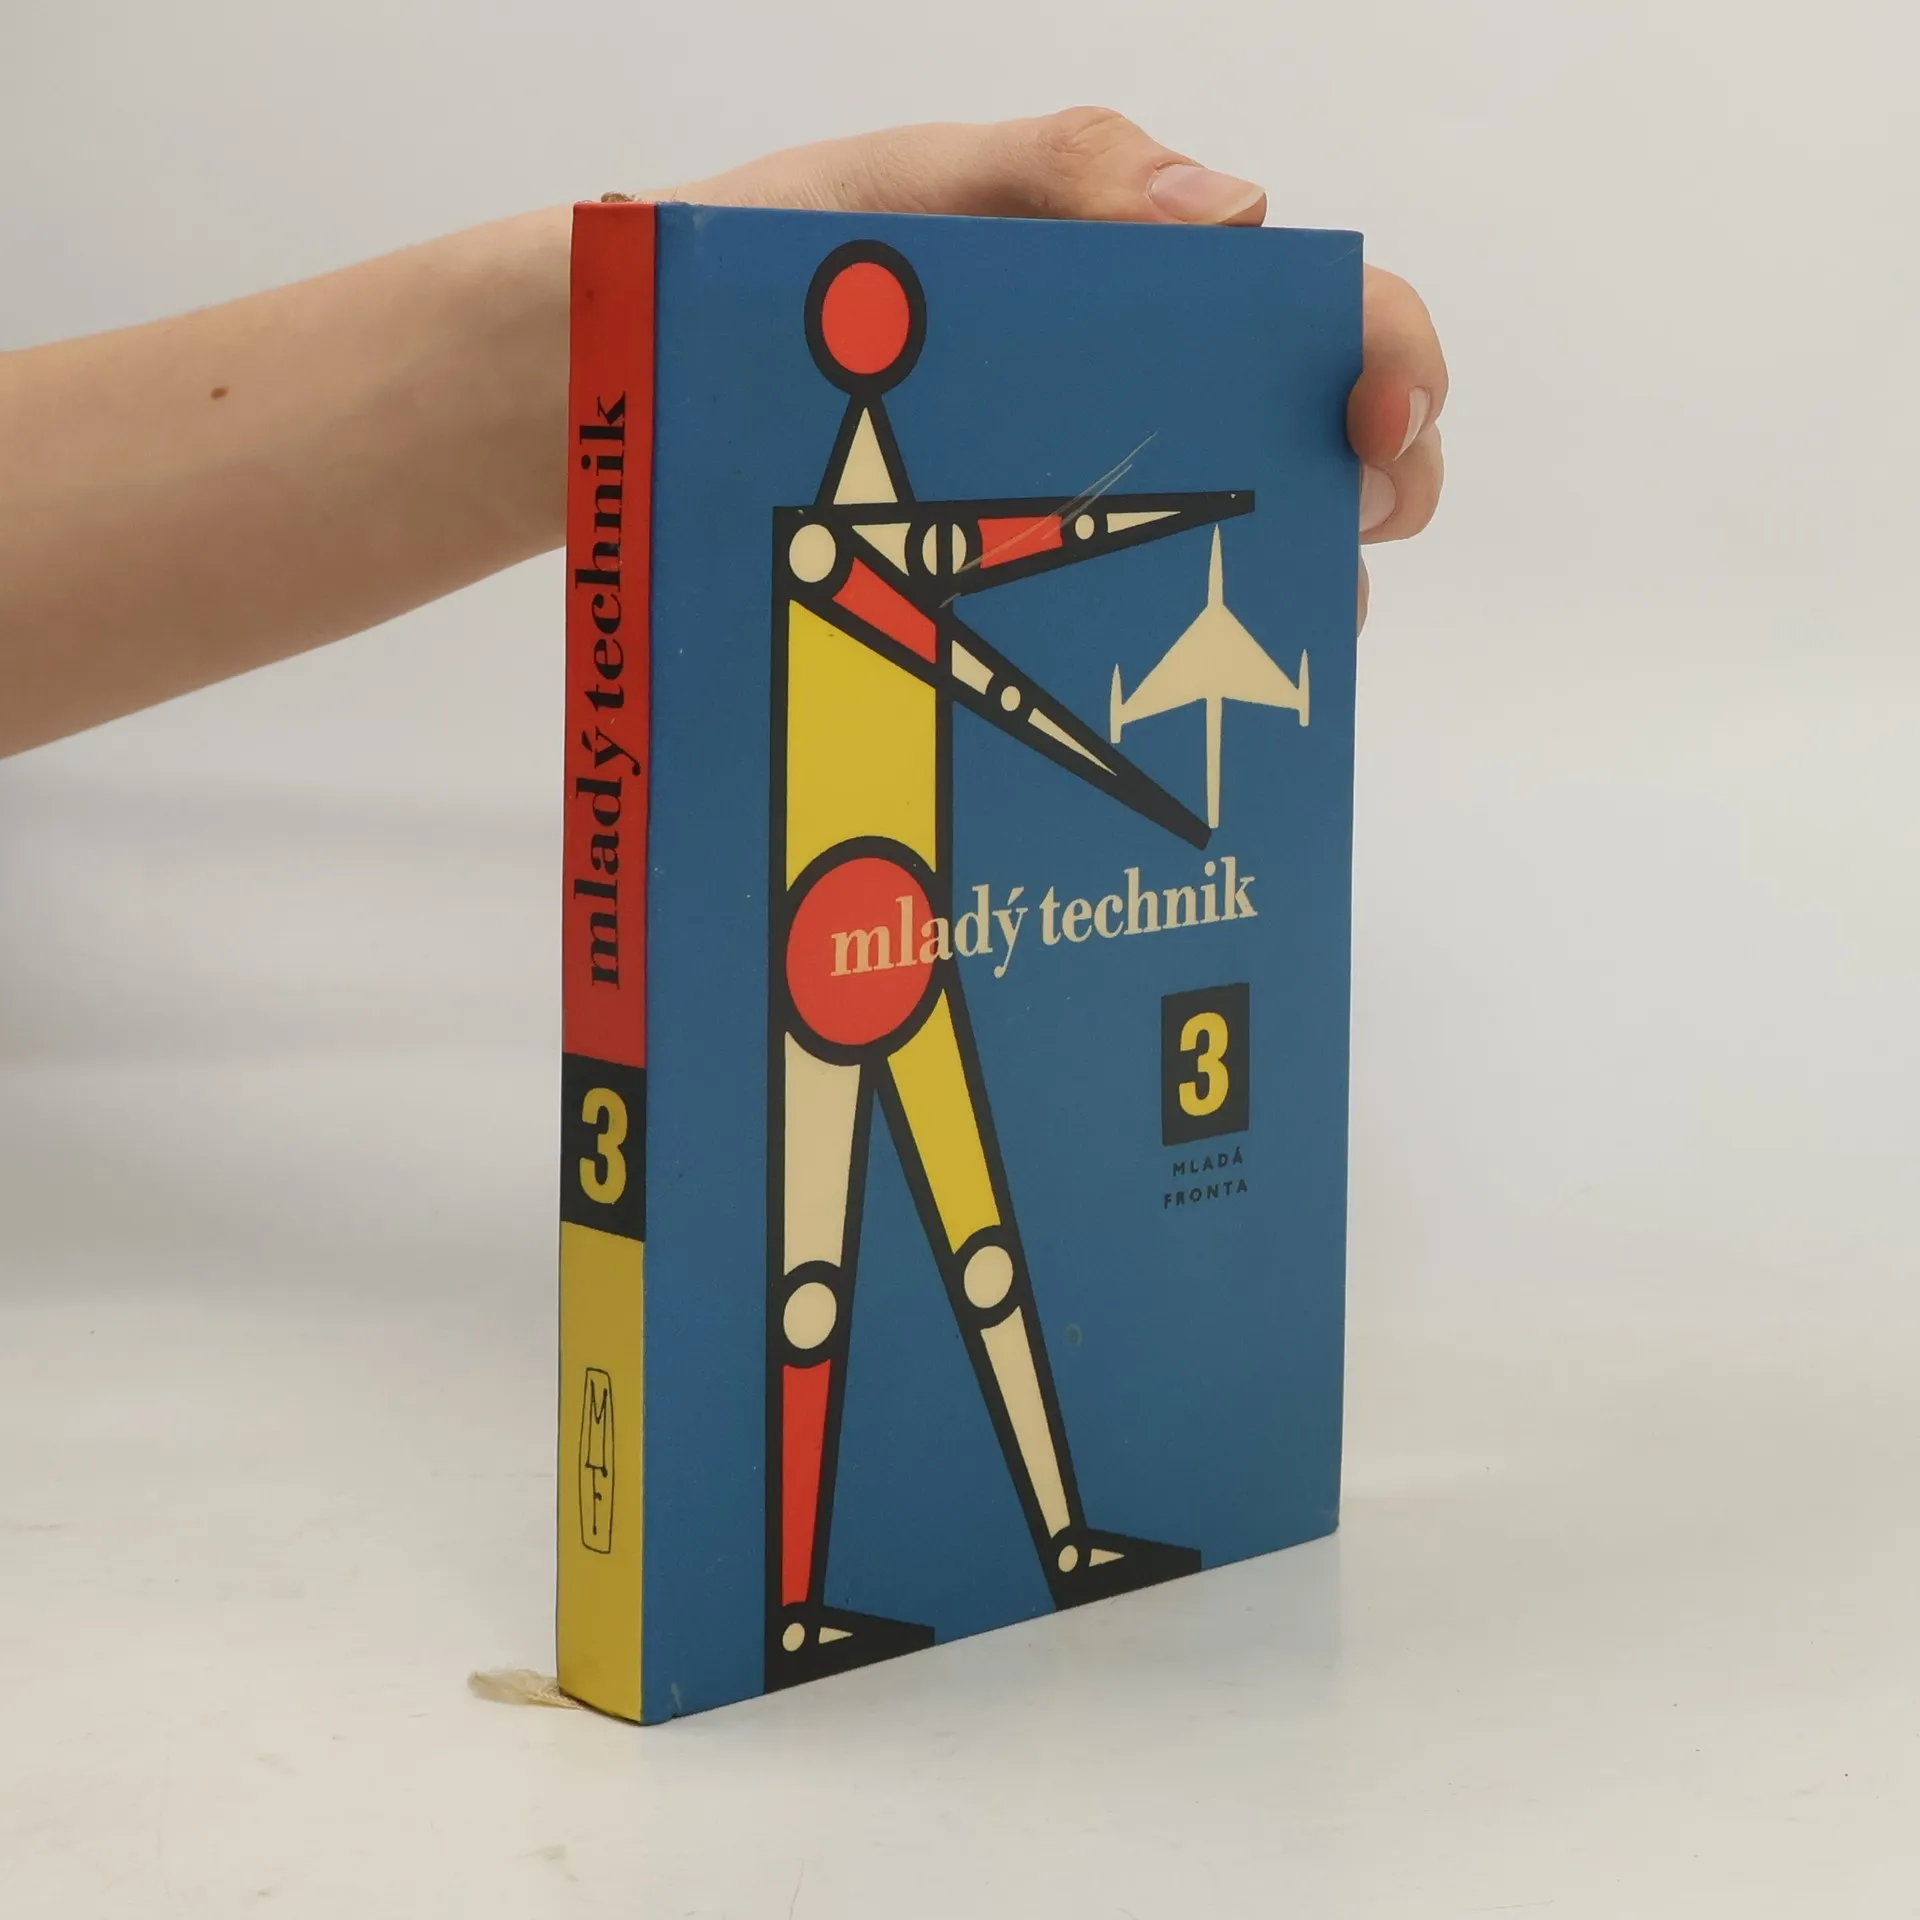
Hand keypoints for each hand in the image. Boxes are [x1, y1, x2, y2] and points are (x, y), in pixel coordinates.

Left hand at [674, 108, 1446, 630]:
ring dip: (1288, 586)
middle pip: (1309, 440)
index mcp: (1134, 284)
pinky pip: (1128, 627)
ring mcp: (1078, 498)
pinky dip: (1179, 656)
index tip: (1374, 423)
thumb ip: (1062, 176)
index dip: (1384, 353)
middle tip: (1342, 531)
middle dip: (1372, 481)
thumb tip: (1242, 216)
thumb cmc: (761, 274)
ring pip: (1241, 548)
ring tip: (1282, 634)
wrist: (628, 390)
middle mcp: (1132, 395)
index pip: (1317, 306)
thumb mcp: (909, 197)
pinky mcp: (1018, 593)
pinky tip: (1176, 692)